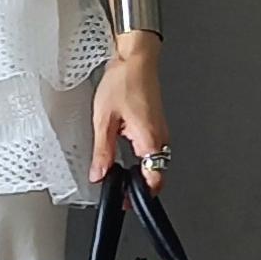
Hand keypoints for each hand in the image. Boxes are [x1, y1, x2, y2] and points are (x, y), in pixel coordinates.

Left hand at [87, 39, 167, 189]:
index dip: (139, 196)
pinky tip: (124, 151)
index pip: (153, 181)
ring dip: (139, 170)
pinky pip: (152, 148)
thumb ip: (102, 151)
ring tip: (119, 172)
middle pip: (155, 174)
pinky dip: (140, 156)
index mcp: (150, 140)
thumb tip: (99, 174)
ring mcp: (161, 131)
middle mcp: (160, 138)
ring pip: (154, 161)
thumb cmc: (125, 81)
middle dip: (138, 186)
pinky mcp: (157, 124)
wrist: (136, 59)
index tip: (125, 200)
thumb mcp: (104, 120)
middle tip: (119, 189)